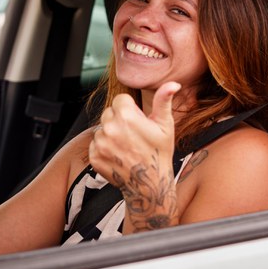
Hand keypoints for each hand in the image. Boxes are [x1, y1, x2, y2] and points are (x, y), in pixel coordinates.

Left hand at [89, 82, 180, 231]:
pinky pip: (95, 144)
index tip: (138, 121)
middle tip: (133, 134)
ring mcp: (101, 144)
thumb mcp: (165, 125)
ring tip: (126, 146)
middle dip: (120, 120)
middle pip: (109, 112)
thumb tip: (173, 83)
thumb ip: (164, 101)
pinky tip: (118, 155)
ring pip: (102, 128)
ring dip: (111, 134)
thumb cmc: (160, 153)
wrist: (150, 185)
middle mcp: (110, 128)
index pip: (120, 100)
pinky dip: (104, 148)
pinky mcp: (94, 156)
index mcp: (126, 116)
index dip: (131, 108)